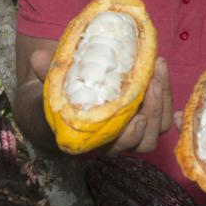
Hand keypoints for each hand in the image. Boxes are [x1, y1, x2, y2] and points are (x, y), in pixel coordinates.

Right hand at [31, 50, 172, 155]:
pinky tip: (161, 66)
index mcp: (96, 142)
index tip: (137, 117)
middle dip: (154, 111)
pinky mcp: (146, 113)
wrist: (66, 104)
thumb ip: (46, 76)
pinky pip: (164, 110)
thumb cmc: (57, 101)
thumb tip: (38, 58)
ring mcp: (135, 129)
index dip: (131, 136)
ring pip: (160, 126)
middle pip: (147, 140)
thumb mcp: (48, 90)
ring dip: (163, 98)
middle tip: (152, 82)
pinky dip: (167, 91)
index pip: (120, 148)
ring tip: (157, 68)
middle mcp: (119, 141)